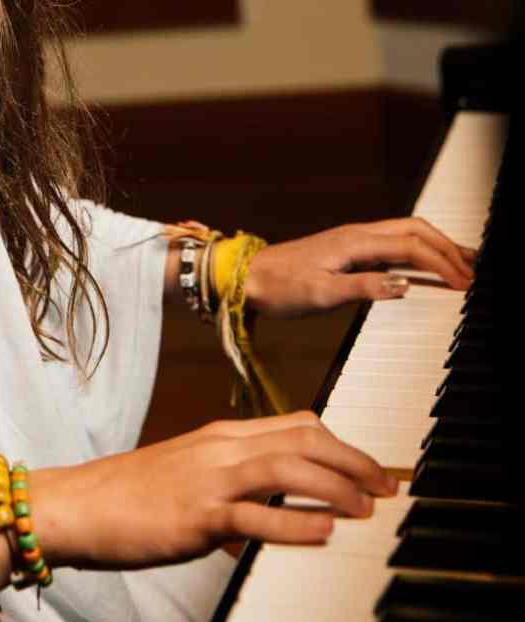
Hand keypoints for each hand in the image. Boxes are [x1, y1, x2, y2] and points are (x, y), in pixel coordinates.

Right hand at [29, 411, 397, 572]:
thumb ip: (226, 485)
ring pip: (289, 467)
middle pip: (304, 438)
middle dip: (355, 461)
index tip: (368, 468)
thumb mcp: (183, 477)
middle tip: (387, 487)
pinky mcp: (195, 514)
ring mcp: (207, 479)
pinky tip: (324, 532)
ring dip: (338, 485)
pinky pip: (256, 514)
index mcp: (218, 437)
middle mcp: (219, 449)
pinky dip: (297, 521)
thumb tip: (263, 513)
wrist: (73, 505)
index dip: (342, 444)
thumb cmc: (124, 496)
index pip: (296, 425)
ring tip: (368, 509)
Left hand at [244, 218, 475, 316]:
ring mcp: (350, 240)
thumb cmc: (279, 287)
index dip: (441, 263)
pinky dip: (414, 251)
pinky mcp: (344, 249)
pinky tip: (420, 266)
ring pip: (404, 233)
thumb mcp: (321, 293)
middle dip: (447, 246)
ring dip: (434, 245)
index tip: (464, 282)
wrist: (247, 278)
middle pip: (416, 230)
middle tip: (472, 268)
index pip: (412, 247)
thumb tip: (403, 286)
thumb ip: (364, 288)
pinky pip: (389, 243)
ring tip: (458, 262)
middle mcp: (356, 235)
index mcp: (355, 242)